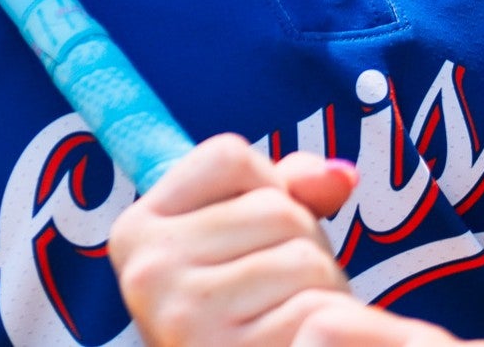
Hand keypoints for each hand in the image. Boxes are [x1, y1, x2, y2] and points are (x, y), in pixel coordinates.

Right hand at [107, 136, 483, 345]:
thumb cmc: (238, 327)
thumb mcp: (236, 250)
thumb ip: (284, 193)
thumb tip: (342, 176)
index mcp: (138, 230)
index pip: (230, 156)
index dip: (269, 186)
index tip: (258, 236)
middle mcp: (151, 270)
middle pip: (279, 209)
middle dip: (307, 246)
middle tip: (287, 296)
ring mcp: (188, 318)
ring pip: (307, 259)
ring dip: (327, 292)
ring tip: (297, 325)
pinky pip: (321, 314)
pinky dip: (345, 326)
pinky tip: (320, 342)